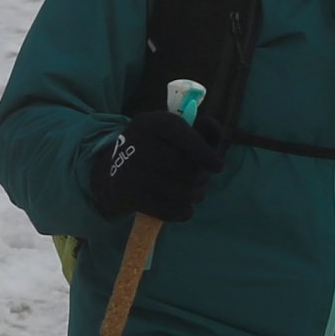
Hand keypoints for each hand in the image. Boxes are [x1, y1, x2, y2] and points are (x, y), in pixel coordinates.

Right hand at [91, 110, 222, 221]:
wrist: (116, 168)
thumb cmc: (159, 148)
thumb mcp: (177, 133)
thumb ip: (203, 131)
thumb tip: (211, 126)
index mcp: (152, 122)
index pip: (186, 138)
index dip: (206, 154)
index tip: (218, 167)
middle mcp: (138, 143)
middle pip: (189, 170)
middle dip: (202, 178)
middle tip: (200, 180)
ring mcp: (130, 170)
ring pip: (183, 193)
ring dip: (196, 196)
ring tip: (195, 193)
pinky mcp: (127, 195)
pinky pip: (169, 211)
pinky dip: (184, 212)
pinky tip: (185, 208)